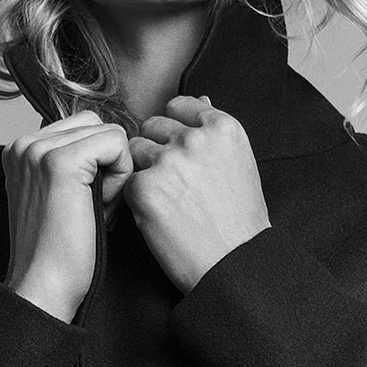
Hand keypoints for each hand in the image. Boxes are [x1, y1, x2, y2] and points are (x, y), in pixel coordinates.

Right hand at [1, 111, 132, 321]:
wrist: (43, 285)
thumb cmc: (59, 249)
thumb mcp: (59, 194)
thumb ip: (74, 162)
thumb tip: (113, 140)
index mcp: (21, 149)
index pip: (84, 126)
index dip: (97, 162)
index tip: (84, 200)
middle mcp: (25, 143)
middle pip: (98, 125)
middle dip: (108, 163)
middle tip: (94, 205)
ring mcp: (39, 150)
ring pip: (110, 133)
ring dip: (115, 171)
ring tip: (96, 207)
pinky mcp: (60, 162)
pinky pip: (116, 143)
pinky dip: (120, 176)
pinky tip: (102, 207)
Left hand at [125, 95, 270, 294]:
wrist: (233, 265)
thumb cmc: (239, 221)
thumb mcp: (239, 164)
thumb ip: (214, 132)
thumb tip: (199, 101)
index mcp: (223, 128)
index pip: (180, 106)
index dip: (175, 129)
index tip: (180, 149)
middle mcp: (196, 139)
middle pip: (153, 125)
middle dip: (157, 148)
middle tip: (175, 181)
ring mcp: (168, 161)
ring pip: (135, 150)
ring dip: (144, 169)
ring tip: (169, 198)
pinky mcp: (144, 187)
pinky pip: (127, 180)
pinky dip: (137, 197)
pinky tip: (159, 214)